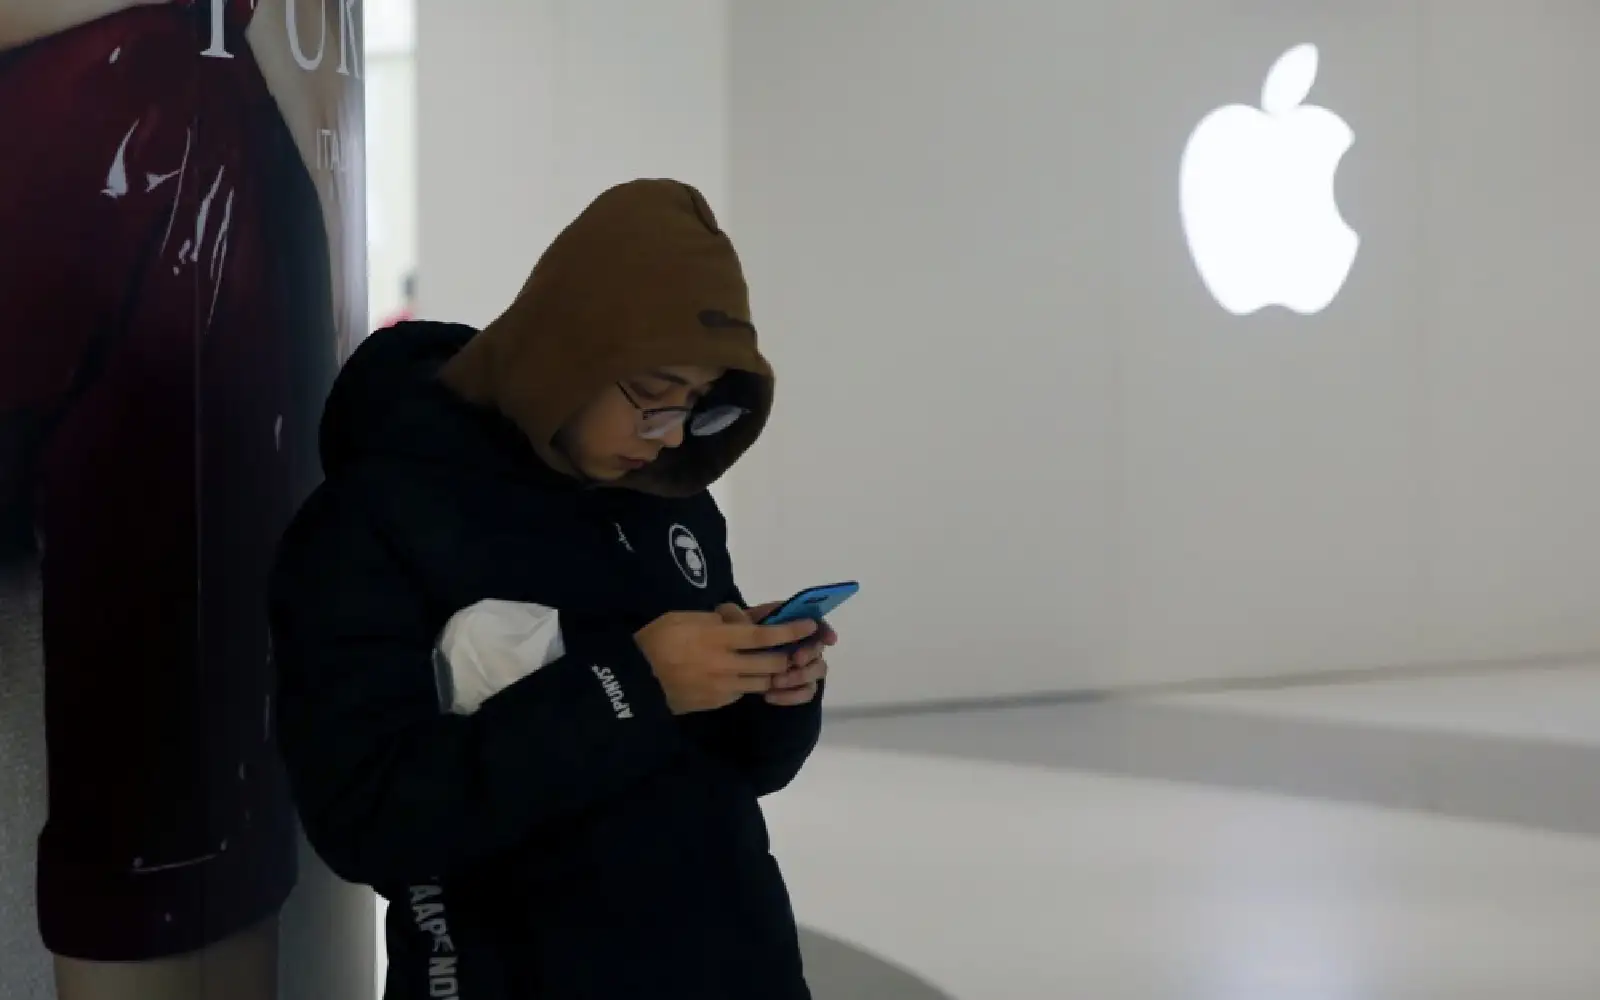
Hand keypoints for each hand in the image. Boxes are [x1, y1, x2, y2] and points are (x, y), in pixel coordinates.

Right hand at [634, 610, 818, 715]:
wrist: (634, 680)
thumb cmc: (657, 640)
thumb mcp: (685, 617)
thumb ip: (718, 620)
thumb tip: (741, 621)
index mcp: (718, 637)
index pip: (765, 635)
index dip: (791, 631)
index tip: (809, 626)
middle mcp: (726, 664)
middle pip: (772, 663)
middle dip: (788, 656)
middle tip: (793, 650)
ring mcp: (723, 687)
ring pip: (762, 683)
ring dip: (770, 674)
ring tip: (770, 665)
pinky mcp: (716, 703)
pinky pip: (741, 694)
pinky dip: (747, 685)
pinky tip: (739, 677)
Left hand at [725, 602, 836, 706]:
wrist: (726, 660)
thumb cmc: (734, 634)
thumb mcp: (729, 621)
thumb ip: (736, 618)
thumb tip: (745, 623)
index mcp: (790, 622)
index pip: (816, 622)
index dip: (824, 630)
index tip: (829, 639)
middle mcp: (802, 643)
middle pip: (818, 648)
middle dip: (810, 654)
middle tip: (795, 660)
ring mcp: (801, 666)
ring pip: (816, 672)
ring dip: (799, 677)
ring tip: (776, 682)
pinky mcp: (796, 686)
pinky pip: (806, 693)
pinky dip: (791, 696)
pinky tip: (770, 696)